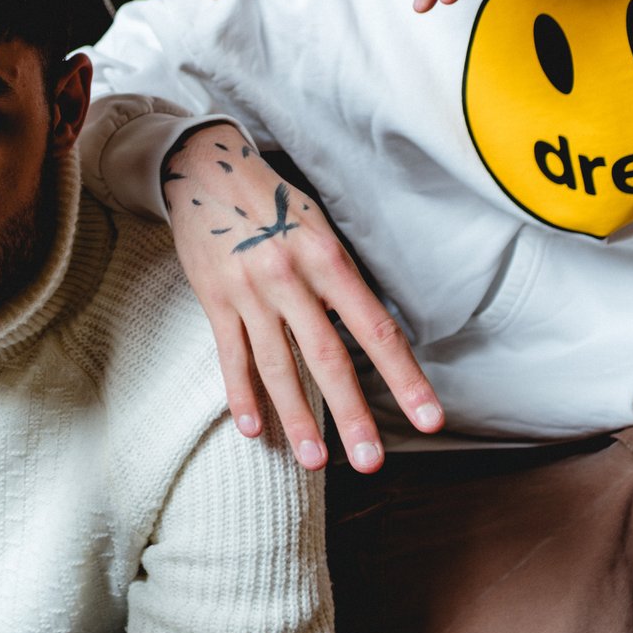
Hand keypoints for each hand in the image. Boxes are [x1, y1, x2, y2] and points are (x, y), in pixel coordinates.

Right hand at [160, 124, 440, 470]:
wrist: (204, 169)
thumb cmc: (273, 201)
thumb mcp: (318, 227)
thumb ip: (341, 279)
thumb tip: (369, 332)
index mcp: (327, 258)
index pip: (375, 328)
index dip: (404, 377)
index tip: (428, 418)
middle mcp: (290, 277)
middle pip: (327, 357)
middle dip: (352, 415)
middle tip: (370, 463)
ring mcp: (249, 292)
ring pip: (278, 367)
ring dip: (297, 418)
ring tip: (315, 461)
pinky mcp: (214, 300)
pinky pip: (232, 357)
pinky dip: (242, 396)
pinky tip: (254, 430)